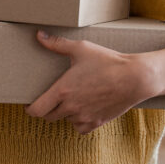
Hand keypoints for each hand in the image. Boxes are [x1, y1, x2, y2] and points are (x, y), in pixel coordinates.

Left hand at [25, 32, 153, 133]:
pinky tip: (83, 108)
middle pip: (48, 116)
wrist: (134, 78)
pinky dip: (78, 121)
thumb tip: (38, 35)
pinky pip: (79, 127)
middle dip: (47, 108)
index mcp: (63, 91)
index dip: (30, 109)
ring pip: (65, 120)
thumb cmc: (107, 62)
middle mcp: (71, 107)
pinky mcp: (96, 123)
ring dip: (65, 113)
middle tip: (52, 98)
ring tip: (72, 99)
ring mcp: (84, 117)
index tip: (30, 104)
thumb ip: (57, 44)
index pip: (37, 110)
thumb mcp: (81, 49)